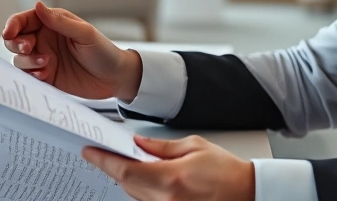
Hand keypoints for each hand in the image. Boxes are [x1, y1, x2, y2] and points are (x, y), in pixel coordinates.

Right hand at [2, 1, 142, 100]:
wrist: (114, 78)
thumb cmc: (103, 51)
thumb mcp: (85, 34)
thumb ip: (60, 22)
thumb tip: (38, 5)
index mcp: (52, 23)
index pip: (24, 20)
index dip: (12, 25)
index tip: (10, 32)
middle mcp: (44, 40)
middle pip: (15, 39)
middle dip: (16, 43)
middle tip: (28, 48)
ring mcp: (43, 59)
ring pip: (19, 59)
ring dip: (26, 61)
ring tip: (46, 63)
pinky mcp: (45, 77)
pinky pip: (28, 76)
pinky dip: (31, 75)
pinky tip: (44, 75)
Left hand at [82, 135, 255, 200]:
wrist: (247, 194)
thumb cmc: (226, 171)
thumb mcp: (194, 146)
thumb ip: (162, 146)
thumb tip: (139, 143)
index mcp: (171, 179)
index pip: (125, 170)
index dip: (103, 161)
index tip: (89, 152)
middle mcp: (166, 200)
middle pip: (126, 183)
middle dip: (115, 166)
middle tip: (107, 151)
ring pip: (134, 195)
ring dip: (128, 178)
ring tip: (130, 161)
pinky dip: (142, 189)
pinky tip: (146, 177)